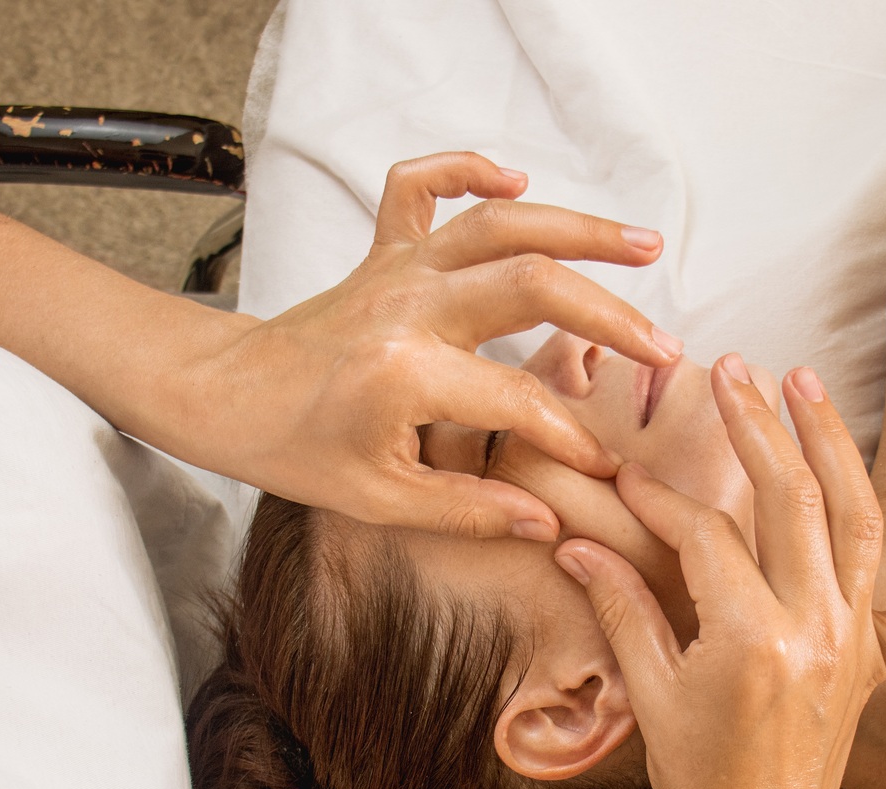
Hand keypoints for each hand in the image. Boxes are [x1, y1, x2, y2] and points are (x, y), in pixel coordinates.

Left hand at [179, 152, 680, 539]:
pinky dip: (469, 169)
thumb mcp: (380, 500)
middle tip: (663, 346)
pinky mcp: (382, 249)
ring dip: (576, 227)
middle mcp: (408, 304)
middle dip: (608, 314)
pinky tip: (516, 180)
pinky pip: (423, 184)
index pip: (517, 401)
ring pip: (498, 224)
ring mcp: (396, 267)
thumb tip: (547, 521)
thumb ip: (469, 510)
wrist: (223, 395)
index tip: (605, 465)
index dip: (569, 437)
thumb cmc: (293, 450)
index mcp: (407, 372)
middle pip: (530, 284)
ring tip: (644, 245)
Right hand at [551, 357, 885, 788]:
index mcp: (752, 640)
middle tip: (731, 369)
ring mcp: (855, 647)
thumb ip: (621, 609)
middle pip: (790, 501)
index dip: (659, 499)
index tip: (626, 478)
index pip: (706, 534)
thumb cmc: (696, 780)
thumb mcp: (650, 693)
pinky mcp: (876, 669)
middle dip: (757, 426)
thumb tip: (577, 546)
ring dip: (834, 447)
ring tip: (807, 384)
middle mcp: (816, 632)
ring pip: (856, 522)